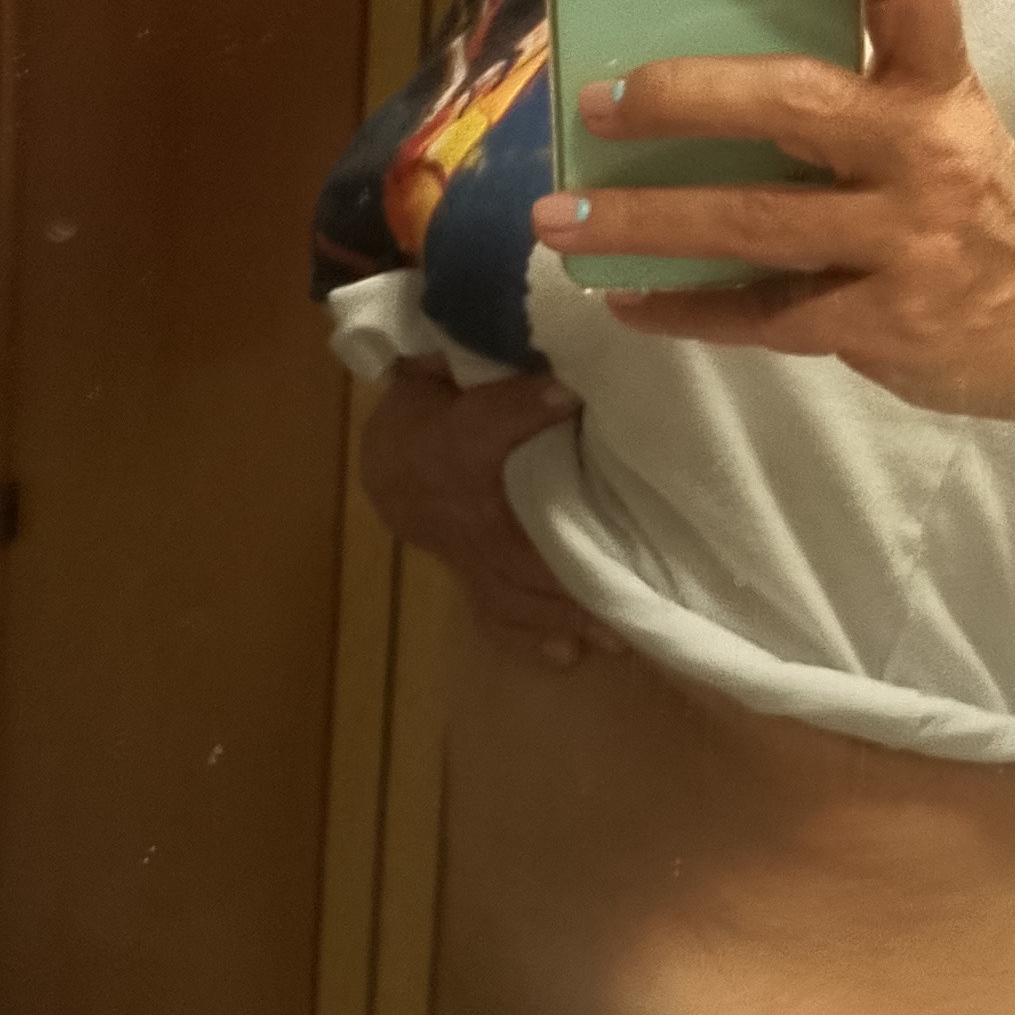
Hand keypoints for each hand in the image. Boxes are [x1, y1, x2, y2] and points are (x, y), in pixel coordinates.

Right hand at [357, 362, 620, 667]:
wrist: (389, 459)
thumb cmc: (440, 409)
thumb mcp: (455, 372)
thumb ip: (496, 361)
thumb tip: (557, 357)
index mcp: (451, 441)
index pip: (482, 422)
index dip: (520, 408)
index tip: (567, 393)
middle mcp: (454, 507)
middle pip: (511, 545)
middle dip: (566, 574)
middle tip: (625, 590)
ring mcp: (460, 550)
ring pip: (508, 590)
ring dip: (560, 615)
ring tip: (615, 635)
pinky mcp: (469, 575)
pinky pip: (494, 612)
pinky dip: (528, 638)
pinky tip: (566, 656)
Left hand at [529, 0, 1014, 421]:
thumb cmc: (972, 200)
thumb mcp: (938, 119)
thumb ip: (855, 77)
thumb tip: (704, 36)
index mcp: (941, 85)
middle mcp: (929, 156)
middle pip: (795, 104)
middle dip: (680, 97)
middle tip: (597, 101)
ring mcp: (907, 245)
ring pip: (757, 224)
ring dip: (645, 221)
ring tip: (562, 219)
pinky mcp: (884, 325)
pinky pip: (766, 316)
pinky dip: (687, 307)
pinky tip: (628, 298)